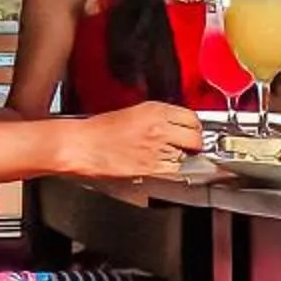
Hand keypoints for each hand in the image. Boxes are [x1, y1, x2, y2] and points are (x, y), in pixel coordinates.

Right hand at [63, 102, 203, 178]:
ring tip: (173, 155)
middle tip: (191, 144)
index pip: (192, 117)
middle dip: (196, 142)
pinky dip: (173, 169)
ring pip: (187, 156)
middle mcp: (159, 129)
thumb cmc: (100, 130)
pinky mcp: (151, 168)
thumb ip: (159, 115)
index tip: (194, 128)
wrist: (84, 145)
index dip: (195, 125)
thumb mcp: (134, 111)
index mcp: (155, 110)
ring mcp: (156, 149)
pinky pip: (174, 170)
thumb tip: (176, 122)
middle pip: (195, 137)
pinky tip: (164, 165)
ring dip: (184, 157)